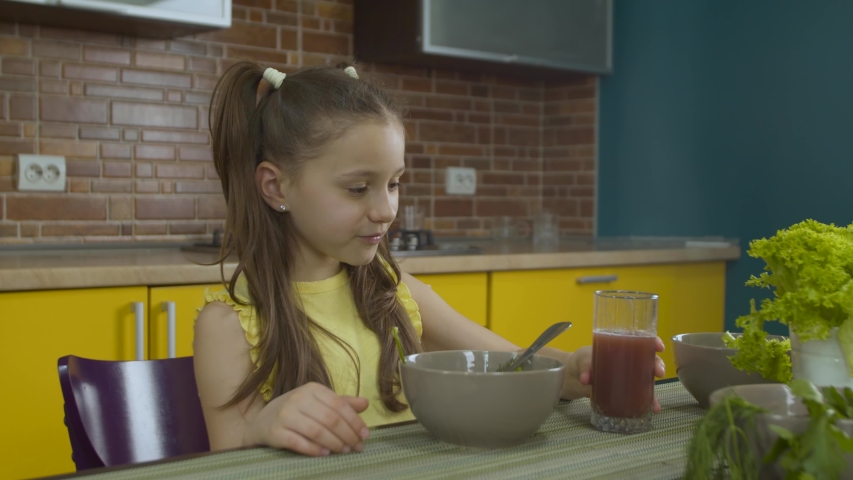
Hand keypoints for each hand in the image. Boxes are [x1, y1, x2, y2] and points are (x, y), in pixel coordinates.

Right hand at [244, 382, 369, 455]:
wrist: (262, 421)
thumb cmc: (297, 411)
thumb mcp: (318, 403)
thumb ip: (342, 403)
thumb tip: (366, 403)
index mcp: (312, 389)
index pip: (339, 405)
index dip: (354, 421)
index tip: (365, 435)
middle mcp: (298, 399)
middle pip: (330, 419)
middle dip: (347, 435)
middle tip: (357, 447)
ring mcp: (285, 415)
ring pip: (316, 431)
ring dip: (334, 443)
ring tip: (344, 451)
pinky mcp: (275, 432)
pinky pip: (298, 442)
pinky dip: (313, 449)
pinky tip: (324, 454)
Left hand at [564, 337, 666, 412]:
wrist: (570, 377)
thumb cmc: (578, 361)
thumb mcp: (580, 361)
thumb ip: (584, 368)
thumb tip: (586, 378)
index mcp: (616, 346)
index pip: (639, 339)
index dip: (652, 341)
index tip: (658, 346)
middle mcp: (625, 359)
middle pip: (647, 359)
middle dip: (656, 365)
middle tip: (658, 373)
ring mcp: (625, 375)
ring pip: (645, 378)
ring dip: (653, 389)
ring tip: (655, 403)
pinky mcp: (621, 388)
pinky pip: (636, 393)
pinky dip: (644, 401)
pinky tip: (650, 409)